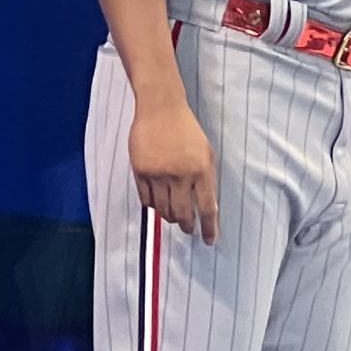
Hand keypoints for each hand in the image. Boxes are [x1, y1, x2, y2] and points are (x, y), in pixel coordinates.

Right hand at [129, 100, 219, 243]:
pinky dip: (153, 205)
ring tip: (174, 217)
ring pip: (163, 209)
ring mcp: (158, 174)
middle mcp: (180, 175)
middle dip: (187, 226)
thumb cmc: (187, 131)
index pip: (207, 207)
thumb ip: (207, 179)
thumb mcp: (206, 153)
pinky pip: (146, 199)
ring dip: (170, 217)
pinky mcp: (140, 171)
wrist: (161, 109)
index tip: (210, 240)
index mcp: (201, 170)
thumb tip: (208, 206)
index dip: (209, 227)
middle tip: (189, 230)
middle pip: (183, 213)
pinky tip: (157, 204)